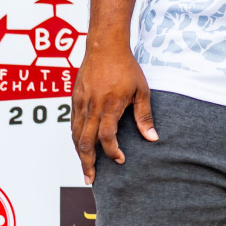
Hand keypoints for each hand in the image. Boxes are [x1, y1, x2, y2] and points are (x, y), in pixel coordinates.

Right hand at [70, 41, 156, 184]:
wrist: (105, 46)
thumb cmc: (126, 67)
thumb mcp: (141, 90)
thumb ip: (145, 115)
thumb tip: (152, 138)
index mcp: (110, 105)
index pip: (107, 137)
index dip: (112, 152)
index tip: (120, 160)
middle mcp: (92, 107)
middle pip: (85, 142)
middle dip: (87, 163)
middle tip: (90, 179)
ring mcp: (80, 103)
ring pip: (75, 135)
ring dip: (79, 154)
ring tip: (85, 168)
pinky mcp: (74, 99)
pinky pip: (72, 124)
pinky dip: (75, 138)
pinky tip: (80, 146)